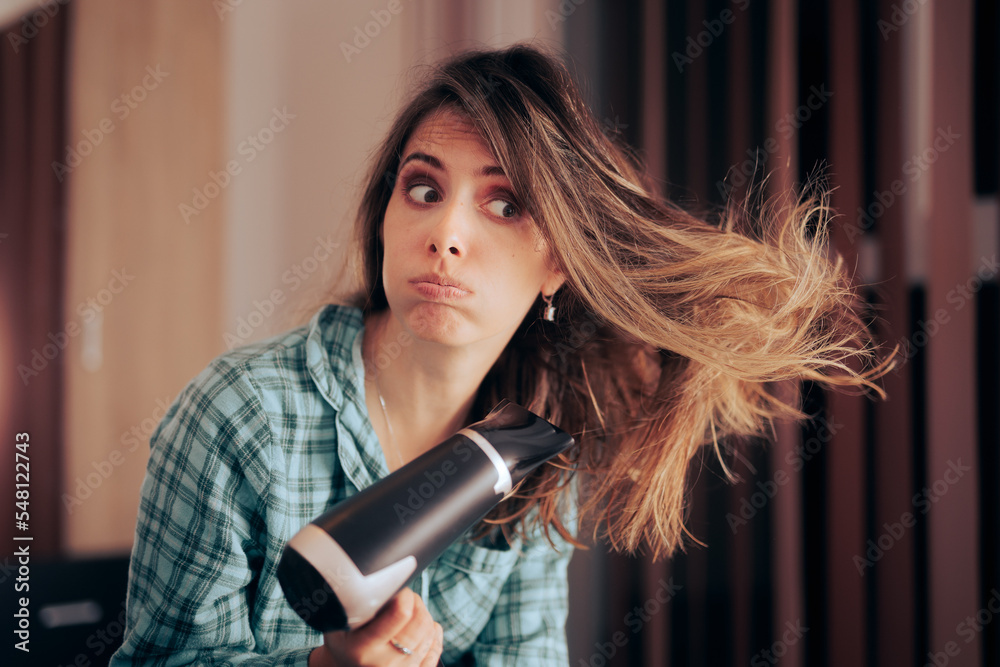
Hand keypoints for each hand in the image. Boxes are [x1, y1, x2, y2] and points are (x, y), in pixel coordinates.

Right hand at [309, 588, 443, 666]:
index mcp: (361, 649)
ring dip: (422, 614)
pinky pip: (436, 648)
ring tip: (406, 611)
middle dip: (416, 601)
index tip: (397, 588)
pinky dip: (432, 632)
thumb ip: (356, 602)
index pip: (400, 614)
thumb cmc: (344, 639)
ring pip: (429, 632)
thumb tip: (383, 575)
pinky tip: (419, 627)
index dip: (404, 594)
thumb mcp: (339, 621)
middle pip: (420, 621)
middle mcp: (383, 664)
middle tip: (404, 597)